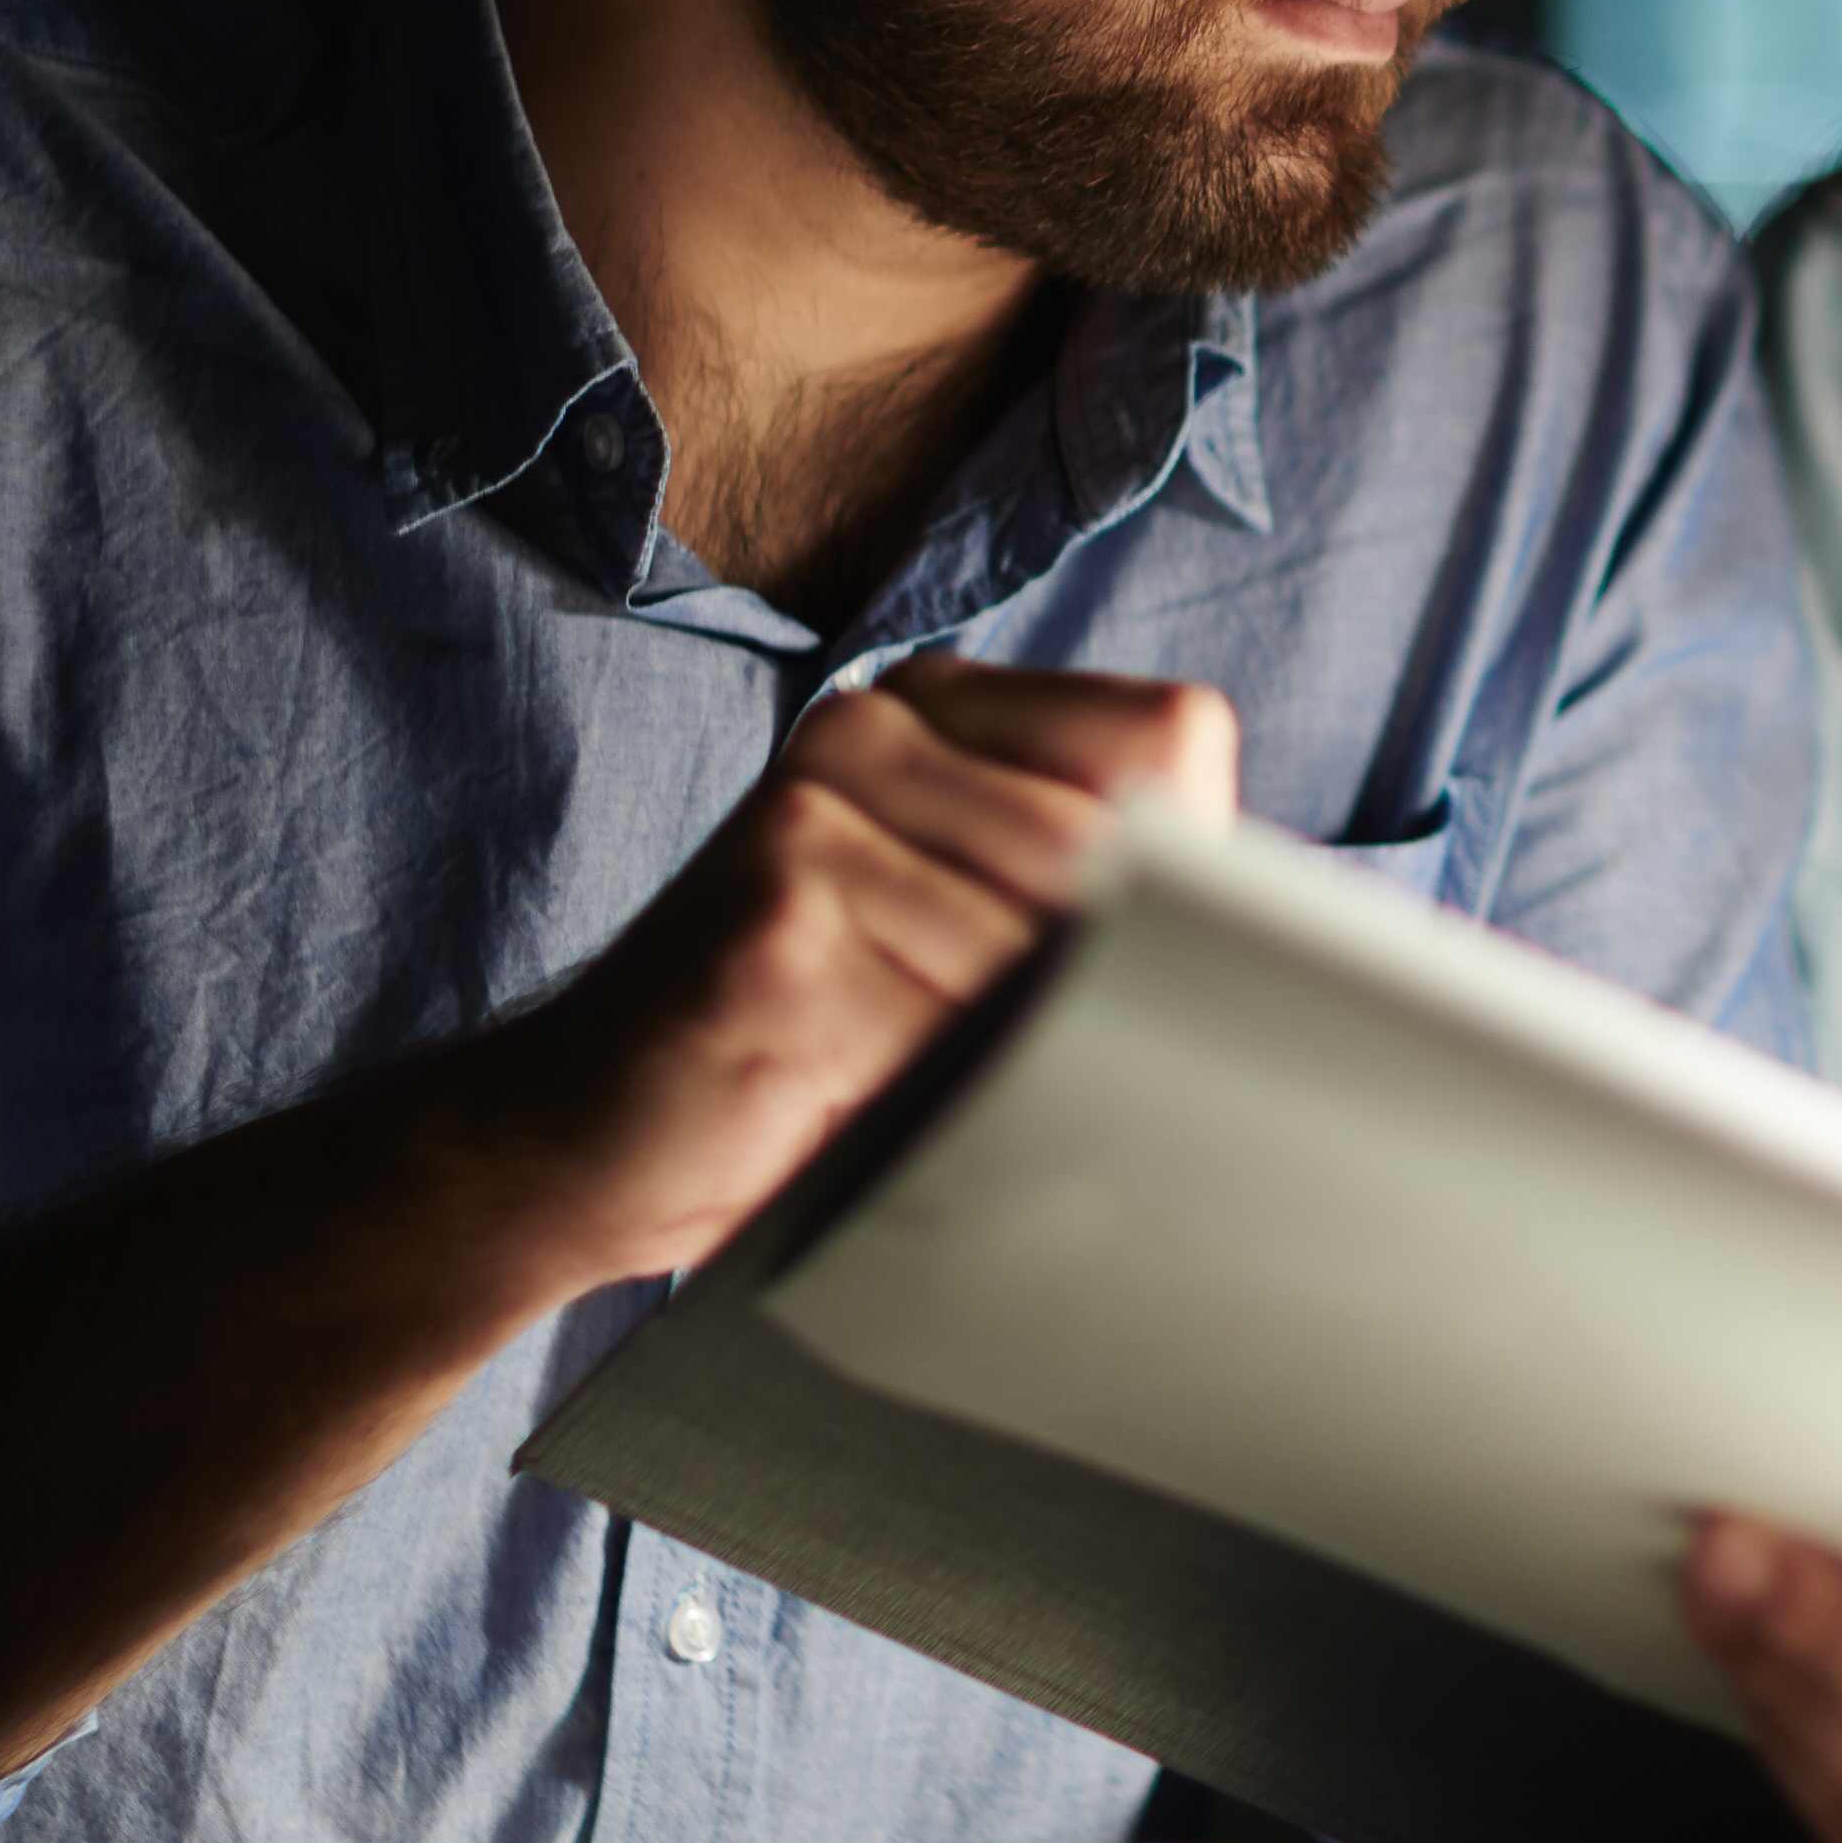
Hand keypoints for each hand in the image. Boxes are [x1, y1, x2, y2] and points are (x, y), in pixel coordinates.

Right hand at [448, 652, 1238, 1303]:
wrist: (568, 1134)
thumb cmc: (791, 1049)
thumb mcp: (949, 944)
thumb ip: (1077, 899)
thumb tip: (1273, 945)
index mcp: (933, 709)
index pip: (1171, 741)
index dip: (1190, 877)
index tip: (1157, 973)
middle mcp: (874, 727)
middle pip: (1120, 846)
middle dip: (1110, 981)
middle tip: (1039, 1061)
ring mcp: (820, 805)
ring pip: (1045, 936)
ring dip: (1026, 1047)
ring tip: (945, 1091)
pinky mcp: (782, 910)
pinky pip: (956, 1010)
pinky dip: (954, 1088)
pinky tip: (875, 1106)